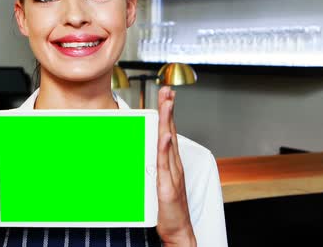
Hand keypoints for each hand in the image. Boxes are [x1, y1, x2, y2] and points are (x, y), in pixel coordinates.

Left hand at [156, 87, 196, 246]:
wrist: (178, 230)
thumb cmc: (168, 208)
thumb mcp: (158, 182)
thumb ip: (153, 166)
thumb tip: (144, 152)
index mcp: (171, 163)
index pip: (169, 132)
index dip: (168, 113)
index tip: (166, 95)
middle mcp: (174, 165)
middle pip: (170, 131)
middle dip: (169, 109)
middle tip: (167, 90)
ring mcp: (172, 174)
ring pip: (169, 143)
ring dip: (168, 121)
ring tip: (167, 103)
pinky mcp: (168, 186)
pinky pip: (166, 164)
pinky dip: (166, 149)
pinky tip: (165, 135)